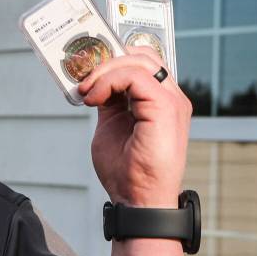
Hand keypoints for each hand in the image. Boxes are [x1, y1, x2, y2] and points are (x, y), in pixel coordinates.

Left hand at [78, 46, 191, 207]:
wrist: (137, 200)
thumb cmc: (126, 171)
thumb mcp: (111, 124)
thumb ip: (110, 100)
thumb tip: (96, 81)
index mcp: (160, 101)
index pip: (143, 61)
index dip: (114, 59)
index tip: (88, 73)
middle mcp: (171, 98)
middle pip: (142, 55)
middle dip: (107, 60)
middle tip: (84, 81)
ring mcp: (172, 102)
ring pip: (138, 61)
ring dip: (104, 71)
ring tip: (87, 92)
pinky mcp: (166, 108)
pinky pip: (135, 76)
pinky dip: (108, 81)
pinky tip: (94, 98)